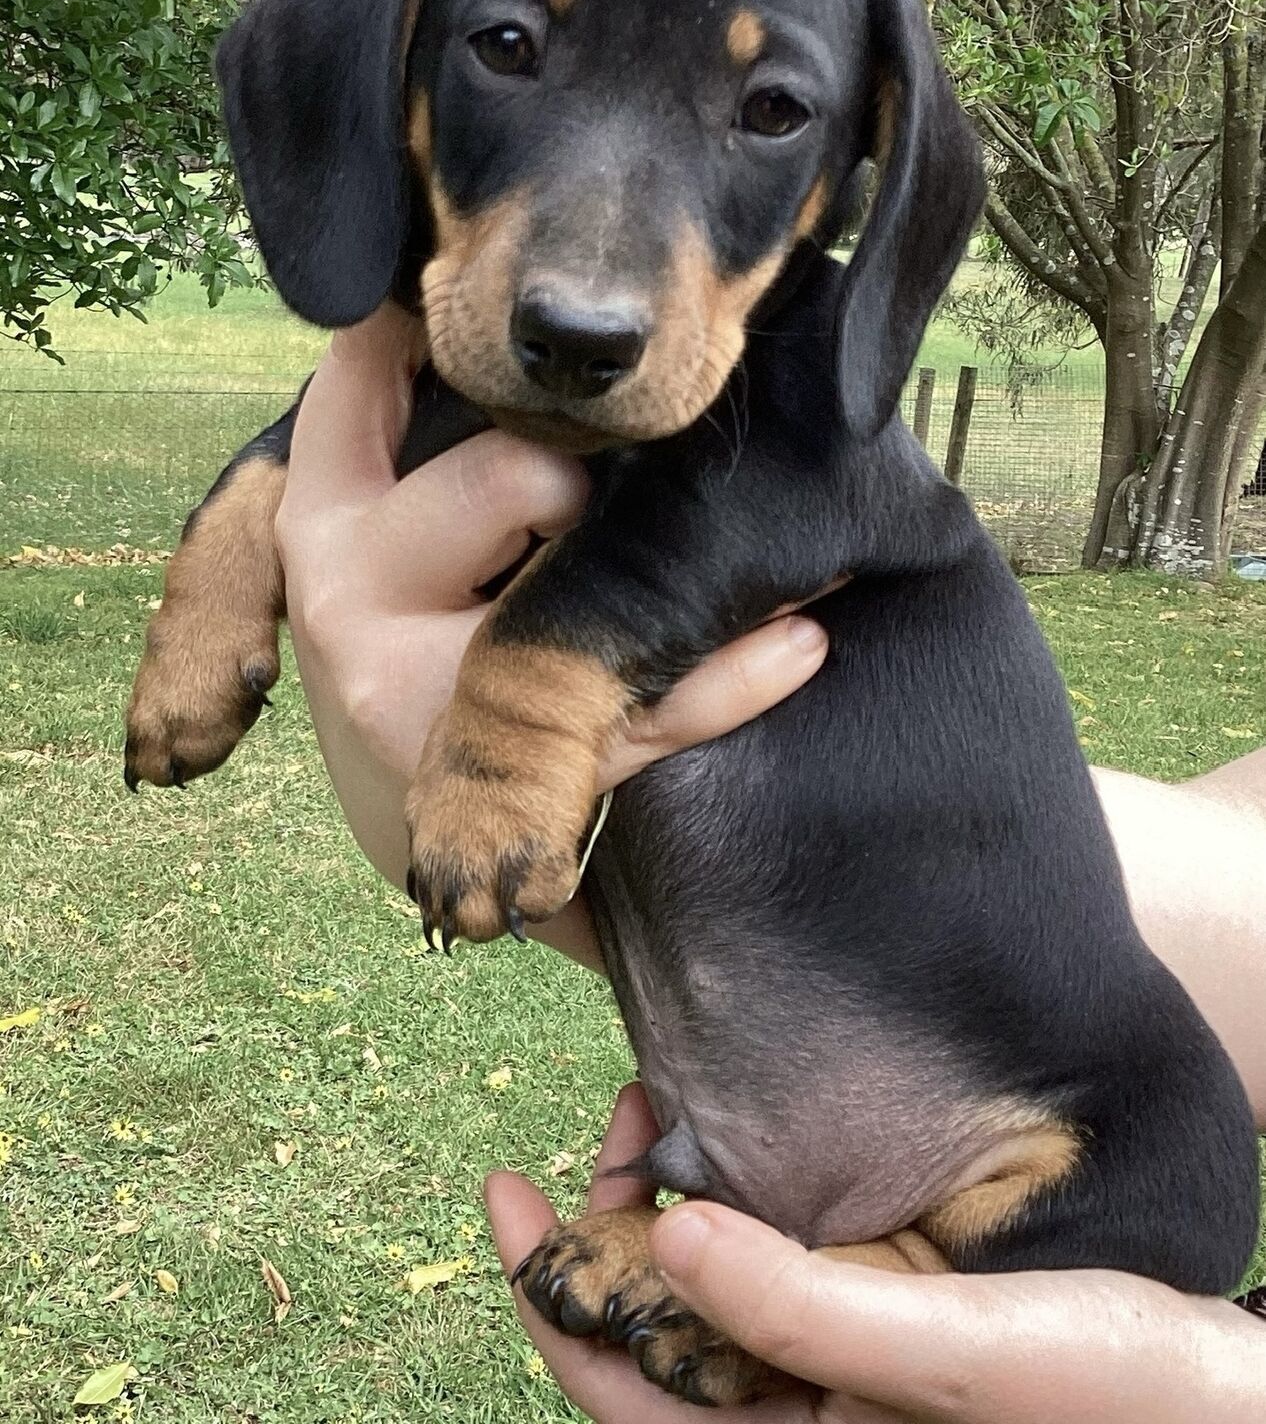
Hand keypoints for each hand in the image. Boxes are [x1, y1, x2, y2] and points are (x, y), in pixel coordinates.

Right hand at [276, 306, 828, 965]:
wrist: (436, 842)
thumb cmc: (430, 635)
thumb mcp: (383, 532)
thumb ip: (409, 420)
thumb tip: (475, 268)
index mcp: (321, 513)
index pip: (357, 379)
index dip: (434, 323)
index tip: (515, 300)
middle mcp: (349, 591)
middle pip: (509, 473)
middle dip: (602, 474)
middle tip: (635, 492)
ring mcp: (412, 691)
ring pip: (568, 601)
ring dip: (685, 579)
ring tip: (776, 565)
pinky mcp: (499, 769)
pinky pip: (641, 713)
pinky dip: (737, 676)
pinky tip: (797, 642)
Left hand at [488, 1086, 1264, 1423]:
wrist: (1216, 1400)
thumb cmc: (1106, 1399)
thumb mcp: (946, 1357)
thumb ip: (803, 1306)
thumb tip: (667, 1235)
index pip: (623, 1391)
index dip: (548, 1296)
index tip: (502, 1196)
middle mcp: (798, 1423)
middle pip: (654, 1334)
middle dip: (609, 1229)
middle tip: (612, 1112)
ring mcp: (835, 1376)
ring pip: (709, 1293)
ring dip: (673, 1204)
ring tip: (664, 1102)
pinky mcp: (876, 1326)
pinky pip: (774, 1270)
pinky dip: (741, 1203)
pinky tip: (737, 1136)